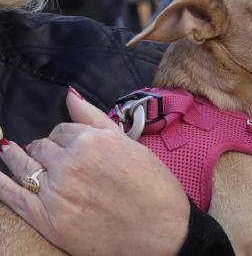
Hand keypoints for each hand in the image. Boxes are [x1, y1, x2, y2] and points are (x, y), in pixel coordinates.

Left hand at [0, 89, 189, 254]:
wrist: (160, 230)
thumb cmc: (153, 187)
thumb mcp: (129, 145)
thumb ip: (95, 119)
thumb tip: (70, 95)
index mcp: (93, 141)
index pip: (63, 130)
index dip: (63, 137)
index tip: (66, 144)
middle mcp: (71, 162)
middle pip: (42, 147)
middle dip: (43, 149)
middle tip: (48, 156)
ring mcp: (56, 190)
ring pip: (24, 166)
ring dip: (15, 158)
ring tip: (9, 152)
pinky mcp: (46, 218)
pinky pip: (12, 196)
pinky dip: (0, 184)